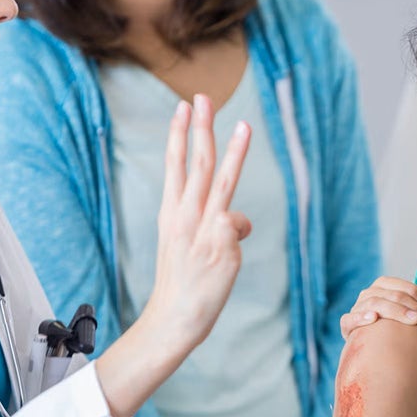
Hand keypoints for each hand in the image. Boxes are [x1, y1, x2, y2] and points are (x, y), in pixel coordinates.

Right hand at [142, 94, 251, 348]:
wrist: (174, 318)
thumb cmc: (184, 282)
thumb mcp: (190, 245)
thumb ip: (214, 223)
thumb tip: (239, 220)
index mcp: (171, 213)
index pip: (175, 165)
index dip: (179, 134)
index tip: (183, 107)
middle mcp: (184, 216)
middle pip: (195, 163)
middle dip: (201, 128)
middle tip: (203, 97)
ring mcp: (202, 229)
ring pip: (221, 181)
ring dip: (234, 152)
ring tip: (245, 125)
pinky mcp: (220, 245)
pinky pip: (238, 223)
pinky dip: (239, 230)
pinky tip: (228, 251)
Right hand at [339, 276, 416, 338]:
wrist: (372, 346)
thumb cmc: (395, 326)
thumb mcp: (412, 313)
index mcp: (385, 285)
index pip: (408, 289)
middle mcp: (369, 293)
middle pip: (395, 296)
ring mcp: (357, 307)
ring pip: (377, 303)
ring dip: (397, 311)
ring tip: (414, 321)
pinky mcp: (347, 324)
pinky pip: (350, 319)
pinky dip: (360, 316)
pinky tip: (373, 318)